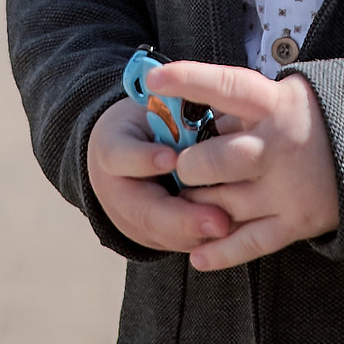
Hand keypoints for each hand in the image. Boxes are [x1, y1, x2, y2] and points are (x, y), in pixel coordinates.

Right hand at [86, 97, 233, 254]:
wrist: (123, 156)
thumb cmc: (147, 121)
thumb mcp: (152, 105)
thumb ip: (174, 107)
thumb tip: (213, 99)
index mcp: (111, 148)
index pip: (120, 155)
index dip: (143, 159)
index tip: (171, 158)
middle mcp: (115, 190)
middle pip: (145, 211)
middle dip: (183, 218)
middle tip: (219, 220)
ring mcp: (130, 220)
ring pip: (162, 235)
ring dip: (196, 235)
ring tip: (229, 230)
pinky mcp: (150, 238)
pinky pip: (176, 243)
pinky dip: (202, 242)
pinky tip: (232, 235)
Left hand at [150, 60, 339, 272]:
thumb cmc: (310, 117)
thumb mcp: (280, 96)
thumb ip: (236, 109)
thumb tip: (183, 120)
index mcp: (275, 104)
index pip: (226, 86)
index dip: (188, 80)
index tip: (153, 80)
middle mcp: (279, 145)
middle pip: (216, 160)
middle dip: (189, 167)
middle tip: (184, 168)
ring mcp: (288, 187)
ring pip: (223, 205)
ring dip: (197, 206)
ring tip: (191, 200)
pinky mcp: (296, 221)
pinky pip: (249, 242)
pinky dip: (220, 252)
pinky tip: (196, 255)